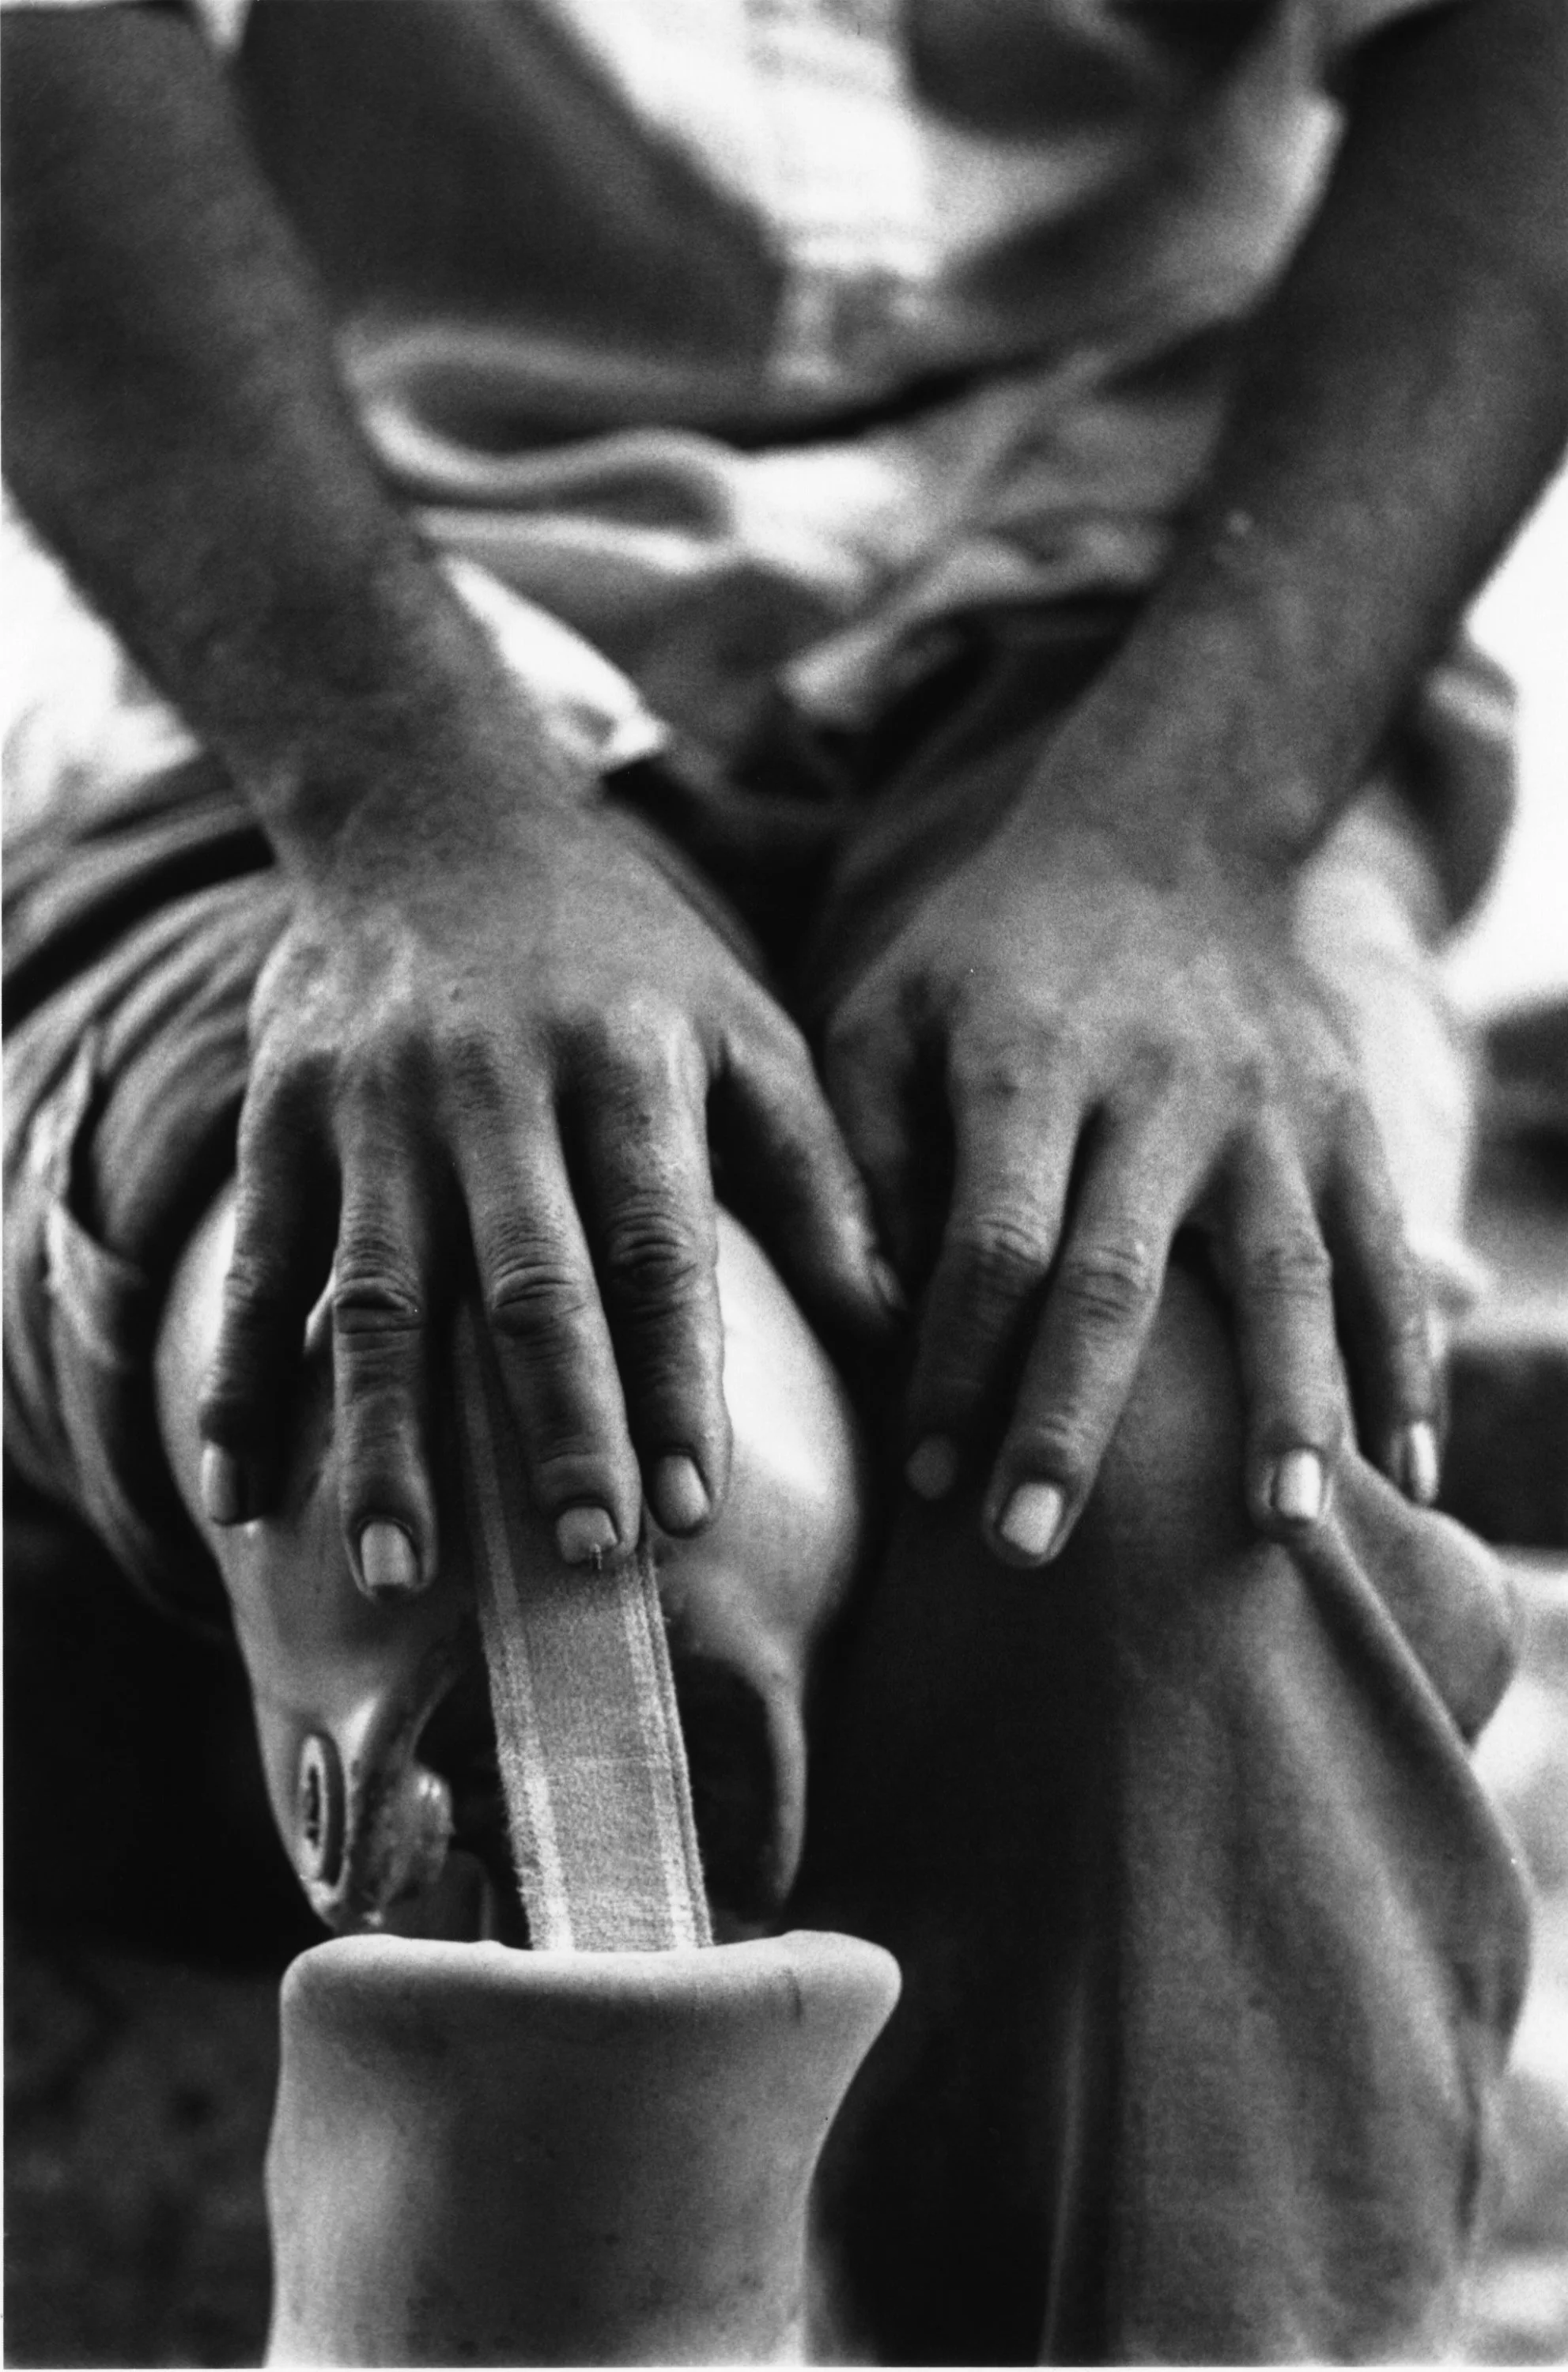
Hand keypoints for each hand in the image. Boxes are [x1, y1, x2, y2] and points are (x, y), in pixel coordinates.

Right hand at [196, 757, 888, 1593]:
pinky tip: (238, 1492)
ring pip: (381, 1294)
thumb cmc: (619, 953)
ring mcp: (376, 1105)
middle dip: (557, 1428)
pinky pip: (258, 1264)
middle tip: (586, 1559)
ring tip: (400, 1571)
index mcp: (628, 1067)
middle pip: (527, 1282)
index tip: (697, 1509)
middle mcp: (497, 1089)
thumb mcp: (743, 1029)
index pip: (659, 1247)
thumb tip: (895, 1329)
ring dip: (387, 1440)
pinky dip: (239, 1380)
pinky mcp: (283, 1115)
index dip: (676, 1380)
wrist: (429, 816)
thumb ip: (817, 1176)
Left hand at [824, 819, 1438, 1566]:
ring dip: (1282, 1407)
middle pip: (1118, 1278)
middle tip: (1031, 1551)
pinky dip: (1403, 1358)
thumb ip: (869, 1157)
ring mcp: (1269, 1106)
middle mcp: (1158, 1089)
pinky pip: (1381, 1248)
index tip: (923, 1482)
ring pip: (1282, 1271)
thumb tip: (875, 1321)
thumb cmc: (990, 959)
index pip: (991, 1243)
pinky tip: (1409, 1466)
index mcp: (1028, 1063)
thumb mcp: (889, 1015)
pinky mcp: (1345, 1116)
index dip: (955, 1366)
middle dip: (1072, 1423)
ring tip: (1282, 1533)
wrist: (1160, 835)